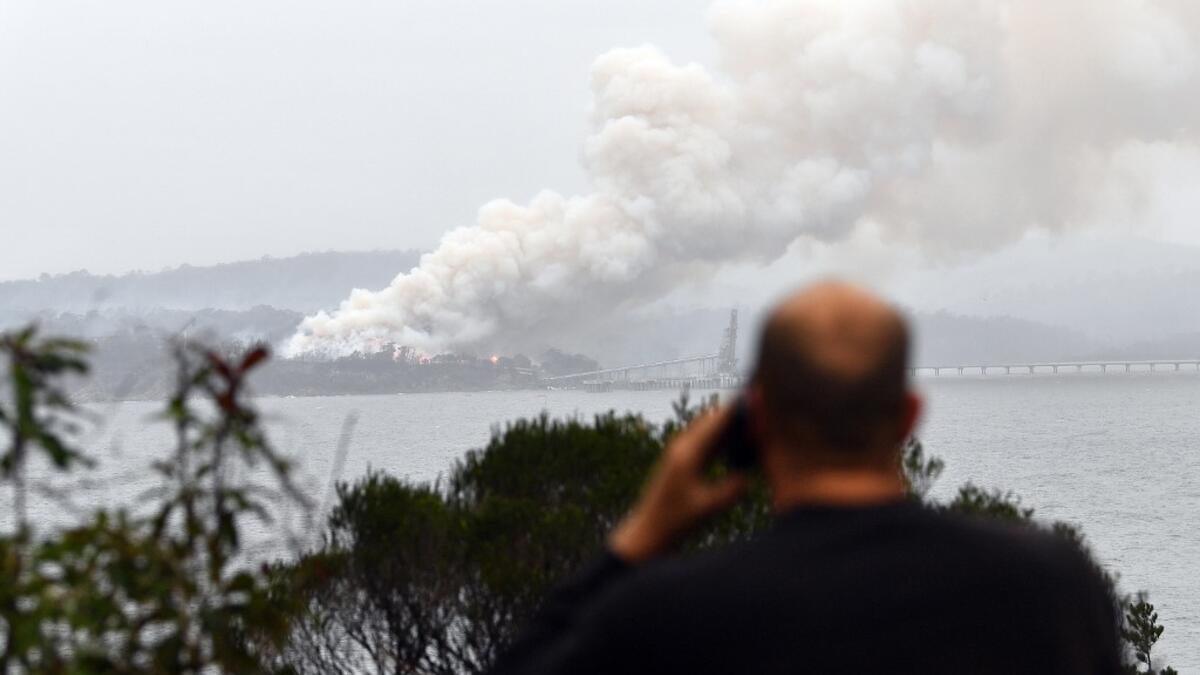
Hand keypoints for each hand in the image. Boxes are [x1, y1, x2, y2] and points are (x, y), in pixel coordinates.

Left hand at [608, 405, 747, 563]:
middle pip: (713, 419)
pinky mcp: (680, 462)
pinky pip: (705, 442)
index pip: (717, 419)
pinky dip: (722, 441)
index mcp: (687, 451)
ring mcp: (680, 453)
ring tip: (754, 431)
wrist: (648, 532)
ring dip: (729, 428)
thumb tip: (751, 474)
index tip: (759, 398)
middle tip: (761, 416)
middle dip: (736, 415)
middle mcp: (682, 446)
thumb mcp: (709, 507)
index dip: (738, 408)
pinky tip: (738, 450)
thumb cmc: (675, 522)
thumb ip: (732, 488)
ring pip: (709, 430)